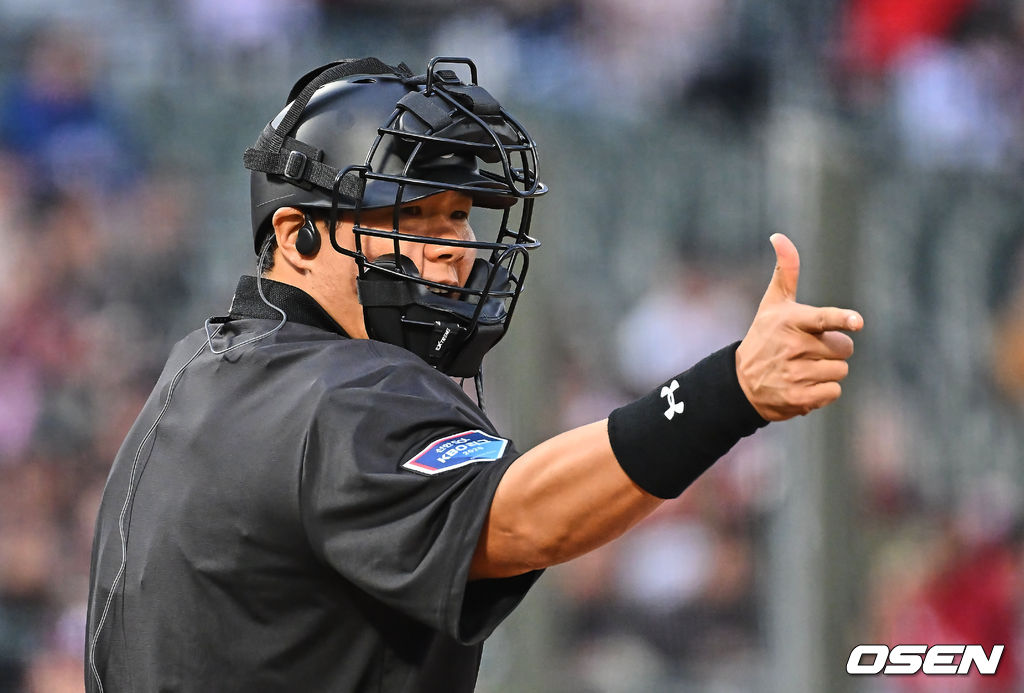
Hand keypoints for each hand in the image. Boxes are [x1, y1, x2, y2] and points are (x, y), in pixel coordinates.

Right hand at [735, 234, 862, 421]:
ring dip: (827, 372)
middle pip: (844, 348)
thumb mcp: (772, 304)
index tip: (856, 322)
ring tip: (802, 369)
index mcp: (790, 322)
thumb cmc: (764, 337)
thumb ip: (785, 271)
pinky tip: (803, 386)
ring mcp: (795, 374)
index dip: (842, 319)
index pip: (823, 319)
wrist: (740, 383)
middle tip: (807, 351)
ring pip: (840, 371)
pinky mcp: (798, 398)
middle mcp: (792, 347)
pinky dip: (822, 392)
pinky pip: (833, 392)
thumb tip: (778, 236)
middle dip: (832, 350)